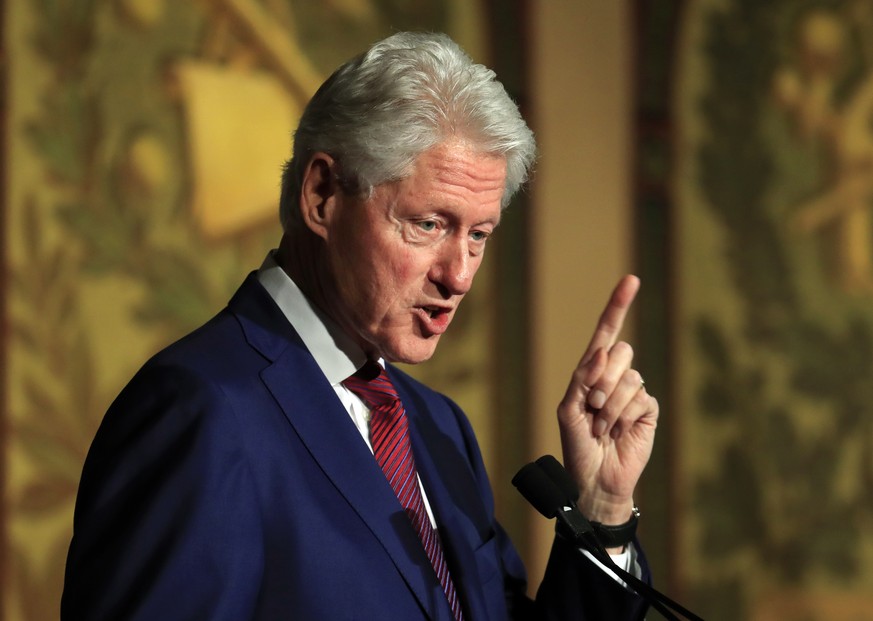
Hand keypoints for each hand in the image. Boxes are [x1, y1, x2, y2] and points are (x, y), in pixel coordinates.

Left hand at [557, 275, 657, 526]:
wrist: (595, 480)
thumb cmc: (576, 446)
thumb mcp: (568, 410)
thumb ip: (582, 379)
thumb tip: (603, 351)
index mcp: (591, 372)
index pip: (606, 332)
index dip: (618, 306)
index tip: (632, 280)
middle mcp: (614, 376)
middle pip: (620, 352)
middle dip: (603, 380)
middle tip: (593, 408)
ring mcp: (633, 392)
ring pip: (630, 377)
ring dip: (611, 406)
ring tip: (603, 428)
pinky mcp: (648, 410)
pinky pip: (642, 398)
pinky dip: (625, 417)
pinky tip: (619, 433)